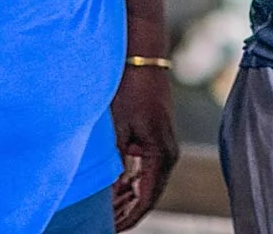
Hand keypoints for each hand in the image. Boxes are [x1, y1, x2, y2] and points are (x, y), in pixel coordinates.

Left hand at [110, 65, 178, 230]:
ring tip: (106, 213)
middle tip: (104, 225)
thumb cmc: (130, 88)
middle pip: (148, 195)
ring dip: (128, 198)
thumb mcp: (118, 127)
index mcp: (161, 154)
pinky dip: (130, 182)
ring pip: (147, 183)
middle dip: (127, 212)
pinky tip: (114, 191)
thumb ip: (115, 161)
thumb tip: (109, 190)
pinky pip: (145, 169)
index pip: (147, 199)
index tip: (111, 230)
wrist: (142, 56)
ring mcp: (163, 146)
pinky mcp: (156, 137)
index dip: (128, 218)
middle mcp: (167, 153)